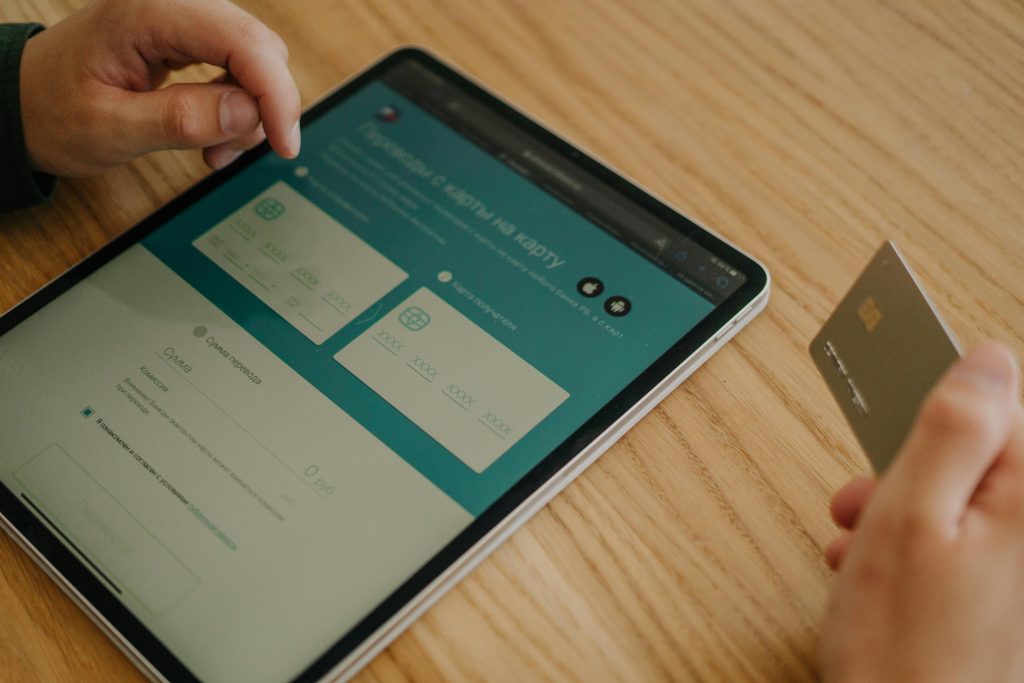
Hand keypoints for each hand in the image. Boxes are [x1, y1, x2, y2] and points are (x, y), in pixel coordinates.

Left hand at [19, 0, 300, 175]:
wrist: (24, 104)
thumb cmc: (52, 111)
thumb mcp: (109, 128)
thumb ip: (179, 119)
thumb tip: (246, 112)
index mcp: (147, 13)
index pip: (241, 40)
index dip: (275, 93)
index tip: (284, 143)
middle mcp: (172, 6)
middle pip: (259, 46)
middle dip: (265, 106)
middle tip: (236, 153)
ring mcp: (182, 21)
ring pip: (256, 60)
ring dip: (250, 113)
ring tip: (213, 150)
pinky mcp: (188, 40)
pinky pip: (238, 68)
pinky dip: (238, 108)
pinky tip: (214, 135)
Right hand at [820, 342, 1023, 681]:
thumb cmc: (904, 648)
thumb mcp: (908, 518)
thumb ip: (951, 431)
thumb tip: (985, 361)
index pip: (1005, 401)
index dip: (941, 405)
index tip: (897, 418)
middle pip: (982, 453)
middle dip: (916, 463)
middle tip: (869, 493)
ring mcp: (1022, 565)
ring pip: (964, 496)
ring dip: (905, 504)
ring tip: (862, 537)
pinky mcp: (1007, 591)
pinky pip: (962, 536)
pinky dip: (916, 540)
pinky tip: (880, 568)